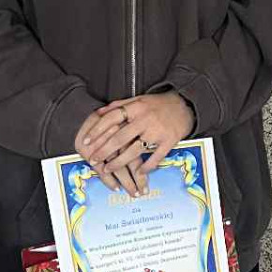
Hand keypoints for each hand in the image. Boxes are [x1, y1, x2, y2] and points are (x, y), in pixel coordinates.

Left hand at [77, 92, 194, 180]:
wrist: (185, 105)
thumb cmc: (158, 104)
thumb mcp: (139, 99)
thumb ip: (119, 105)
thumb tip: (99, 112)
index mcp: (136, 107)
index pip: (112, 118)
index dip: (97, 130)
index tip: (86, 141)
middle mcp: (145, 119)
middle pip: (120, 137)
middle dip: (104, 150)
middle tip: (93, 160)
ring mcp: (158, 131)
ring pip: (135, 150)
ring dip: (119, 162)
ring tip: (108, 169)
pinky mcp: (170, 140)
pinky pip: (156, 157)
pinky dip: (147, 166)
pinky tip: (138, 173)